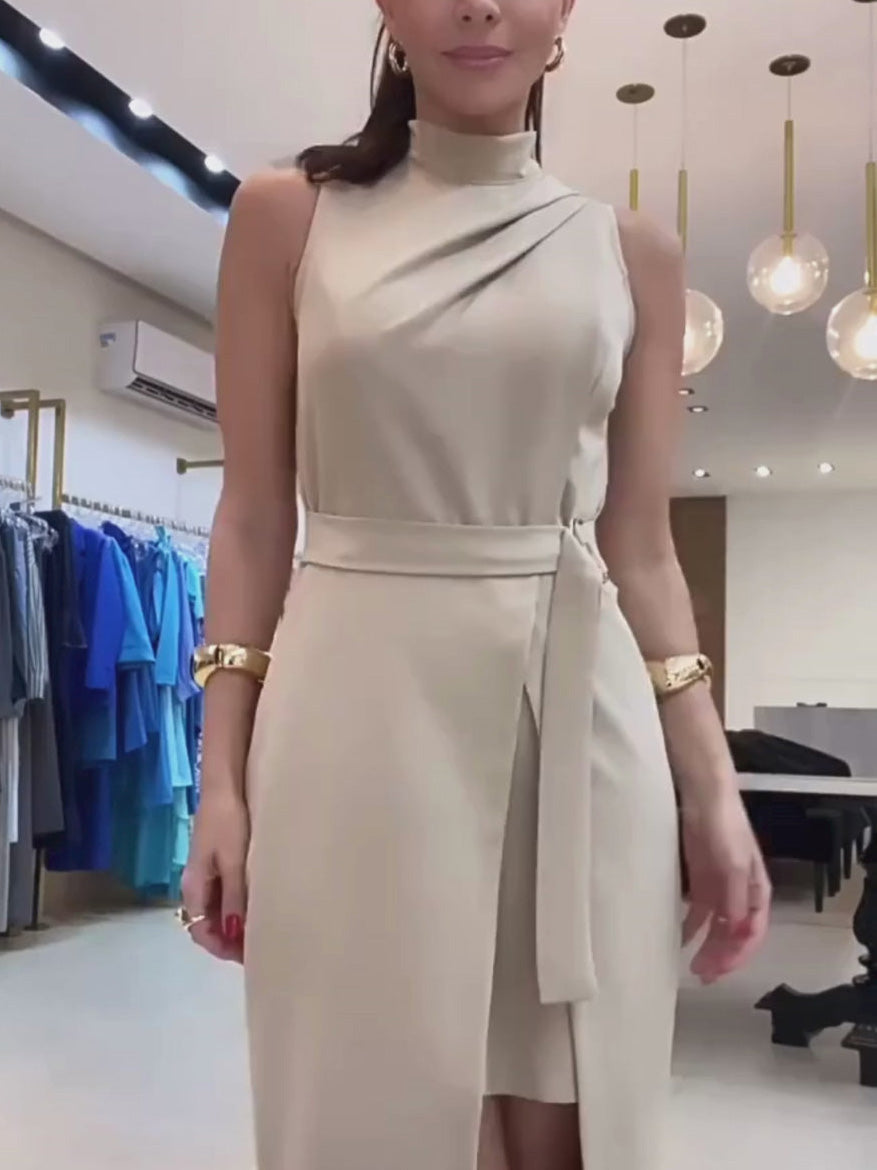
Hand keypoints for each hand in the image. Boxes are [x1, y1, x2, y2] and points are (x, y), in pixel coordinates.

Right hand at [181, 788, 249, 962]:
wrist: (224, 786)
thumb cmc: (228, 822)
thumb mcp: (234, 862)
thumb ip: (234, 899)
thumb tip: (235, 936)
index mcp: (194, 888)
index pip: (202, 932)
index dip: (224, 948)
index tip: (251, 955)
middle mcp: (196, 886)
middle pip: (209, 925)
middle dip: (231, 941)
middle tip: (262, 946)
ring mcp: (207, 875)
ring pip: (219, 912)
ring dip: (236, 924)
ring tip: (264, 930)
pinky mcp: (218, 864)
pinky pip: (225, 896)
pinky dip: (239, 907)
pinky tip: (258, 906)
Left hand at [681, 791, 770, 983]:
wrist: (704, 797)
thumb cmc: (725, 828)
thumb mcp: (732, 866)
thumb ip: (734, 900)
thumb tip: (734, 934)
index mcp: (757, 892)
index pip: (752, 934)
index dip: (737, 955)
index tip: (718, 971)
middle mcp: (740, 895)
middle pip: (734, 935)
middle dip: (720, 957)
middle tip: (701, 975)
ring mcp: (719, 888)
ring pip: (716, 927)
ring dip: (707, 947)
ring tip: (691, 966)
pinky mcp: (700, 880)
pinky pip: (697, 912)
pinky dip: (690, 928)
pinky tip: (679, 939)